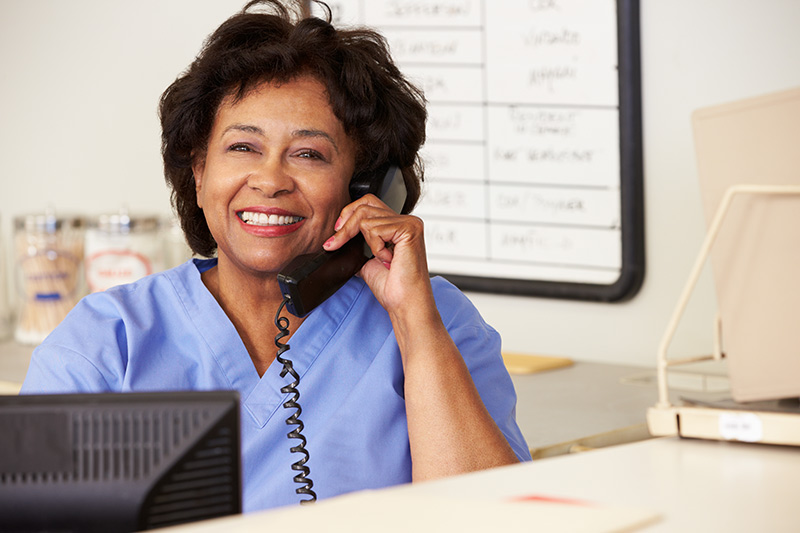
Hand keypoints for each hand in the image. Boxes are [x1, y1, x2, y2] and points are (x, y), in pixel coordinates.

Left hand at [322, 194, 433, 316]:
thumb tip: (338, 240)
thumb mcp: (368, 262)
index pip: (368, 203)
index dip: (348, 215)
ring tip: (381, 260)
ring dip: (366, 243)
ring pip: (366, 217)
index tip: (336, 236)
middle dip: (346, 226)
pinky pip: (375, 229)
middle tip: (335, 243)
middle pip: (365, 205)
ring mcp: (409, 223)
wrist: (404, 303)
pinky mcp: (409, 229)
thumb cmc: (393, 288)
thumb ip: (359, 246)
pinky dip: (375, 247)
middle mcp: (407, 221)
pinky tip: (388, 260)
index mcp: (398, 226)